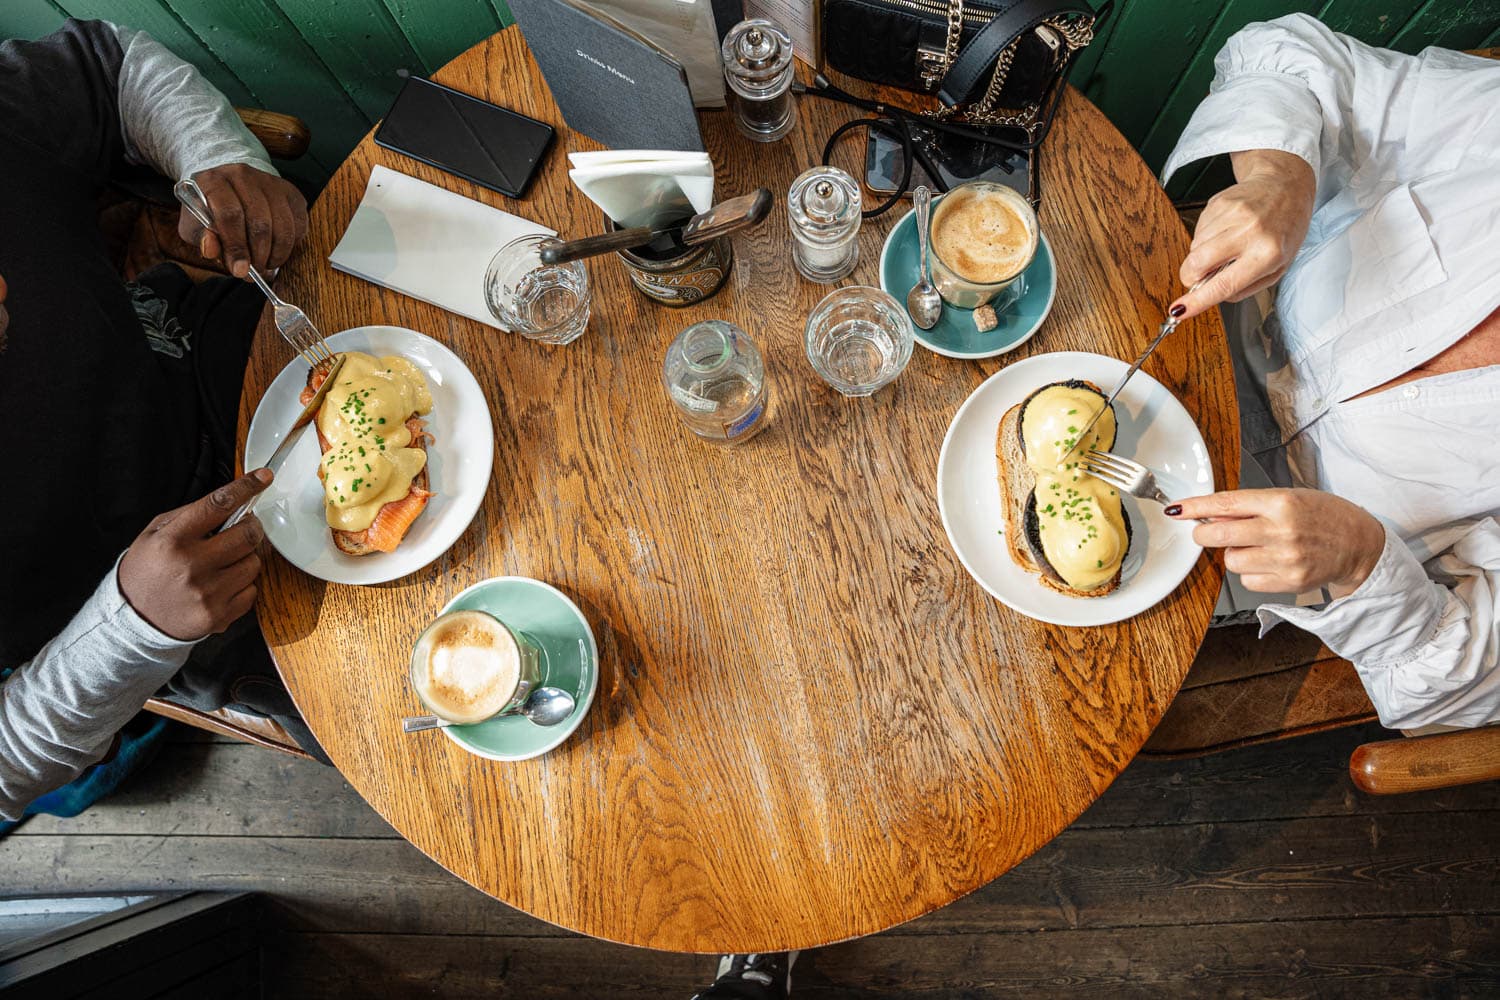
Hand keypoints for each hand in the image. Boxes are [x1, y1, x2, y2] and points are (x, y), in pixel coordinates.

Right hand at [118, 470, 273, 640]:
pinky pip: (252, 591)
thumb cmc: (146, 571)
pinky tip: (222, 584)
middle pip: (247, 535)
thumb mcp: (154, 534)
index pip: (219, 505)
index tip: (263, 478)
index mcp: (173, 541)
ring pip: (254, 564)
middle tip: (244, 527)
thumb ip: (189, 515)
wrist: (133, 619)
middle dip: (251, 527)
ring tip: (225, 561)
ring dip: (246, 558)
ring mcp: (208, 594)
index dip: (246, 488)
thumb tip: (232, 501)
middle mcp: (192, 567)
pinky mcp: (219, 616)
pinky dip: (242, 585)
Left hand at [178, 163, 307, 278]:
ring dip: (277, 253)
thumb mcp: (195, 224)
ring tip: (267, 264)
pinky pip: (299, 224)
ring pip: (283, 226)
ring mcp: (270, 182)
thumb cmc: (210, 208)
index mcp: (214, 181)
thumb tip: (211, 250)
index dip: (237, 247)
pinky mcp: (290, 192)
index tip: (241, 271)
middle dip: (259, 255)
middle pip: (260, 223)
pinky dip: (291, 245)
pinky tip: (278, 249)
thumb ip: (202, 238)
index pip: (230, 215)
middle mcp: (243, 175)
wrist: (230, 185)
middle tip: (255, 271)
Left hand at [1168, 488, 1385, 597]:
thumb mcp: (1289, 497)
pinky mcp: (1289, 582)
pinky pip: (1248, 580)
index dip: (1195, 507)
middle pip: (1219, 535)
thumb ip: (1251, 506)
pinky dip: (1251, 572)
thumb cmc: (1323, 516)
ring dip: (1234, 554)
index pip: (1226, 504)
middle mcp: (1282, 531)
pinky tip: (1270, 562)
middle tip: (1204, 531)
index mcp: (1281, 503)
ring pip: (1231, 561)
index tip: (1176, 510)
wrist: (1359, 544)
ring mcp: (1286, 559)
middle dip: (1203, 534)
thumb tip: (1211, 514)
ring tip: (1258, 546)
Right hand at [1169, 149, 1315, 320]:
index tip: (1178, 311)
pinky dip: (1206, 237)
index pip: (1224, 284)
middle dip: (1190, 276)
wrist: (1286, 185)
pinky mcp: (1219, 202)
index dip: (1197, 300)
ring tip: (1225, 246)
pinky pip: (1198, 230)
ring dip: (1202, 254)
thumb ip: (1246, 286)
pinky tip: (1223, 231)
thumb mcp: (1278, 266)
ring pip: (1195, 247)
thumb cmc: (1285, 228)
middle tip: (1199, 277)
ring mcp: (1233, 214)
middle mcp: (1250, 231)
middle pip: (1198, 263)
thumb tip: (1212, 296)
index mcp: (1268, 253)